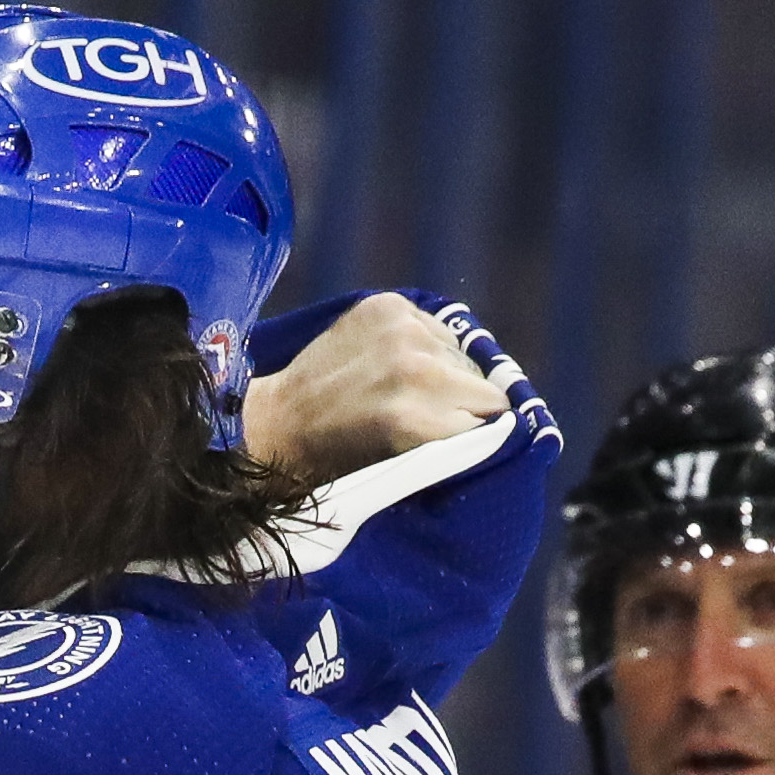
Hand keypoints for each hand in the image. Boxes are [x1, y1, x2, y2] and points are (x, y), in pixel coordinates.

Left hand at [241, 292, 507, 486]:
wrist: (274, 420)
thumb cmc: (333, 461)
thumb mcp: (397, 468)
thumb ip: (448, 447)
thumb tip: (500, 430)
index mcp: (413, 420)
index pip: (491, 426)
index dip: (482, 439)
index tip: (470, 447)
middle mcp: (413, 367)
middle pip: (485, 391)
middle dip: (470, 409)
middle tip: (440, 424)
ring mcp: (400, 330)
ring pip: (464, 360)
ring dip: (449, 378)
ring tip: (413, 396)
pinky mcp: (388, 305)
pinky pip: (438, 331)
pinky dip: (429, 349)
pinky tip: (398, 367)